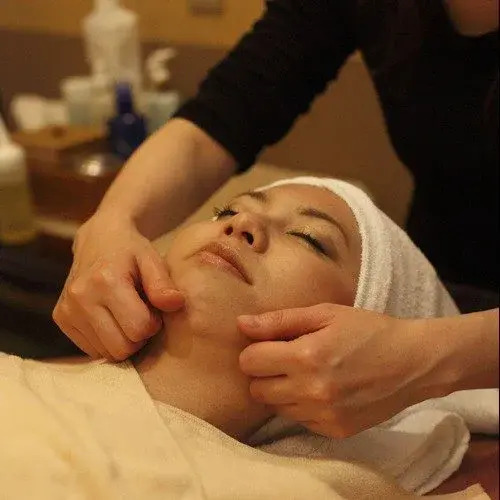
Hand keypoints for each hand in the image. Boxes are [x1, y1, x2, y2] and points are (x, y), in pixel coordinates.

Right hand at [53, 214, 183, 360]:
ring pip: (106, 353)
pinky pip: (92, 350)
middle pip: (122, 347)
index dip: (154, 323)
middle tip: (142, 314)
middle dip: (138, 336)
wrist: (99, 237)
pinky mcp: (61, 318)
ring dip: (123, 339)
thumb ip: (163, 284)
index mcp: (106, 281)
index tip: (153, 309)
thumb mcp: (152, 260)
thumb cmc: (132, 251)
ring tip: (127, 314)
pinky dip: (107, 340)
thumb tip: (175, 304)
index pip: (139, 329)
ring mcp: (67, 309)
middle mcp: (81, 297)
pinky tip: (112, 318)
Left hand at [238, 303, 429, 437]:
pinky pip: (298, 420)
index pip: (250, 362)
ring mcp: (324, 416)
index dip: (255, 350)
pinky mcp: (335, 431)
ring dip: (281, 390)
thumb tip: (242, 324)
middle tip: (285, 358)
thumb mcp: (325, 313)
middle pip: (256, 389)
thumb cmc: (368, 330)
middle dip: (263, 372)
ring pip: (275, 407)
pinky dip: (302, 405)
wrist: (413, 362)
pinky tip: (322, 389)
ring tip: (306, 373)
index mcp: (306, 357)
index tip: (269, 344)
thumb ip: (280, 320)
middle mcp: (312, 391)